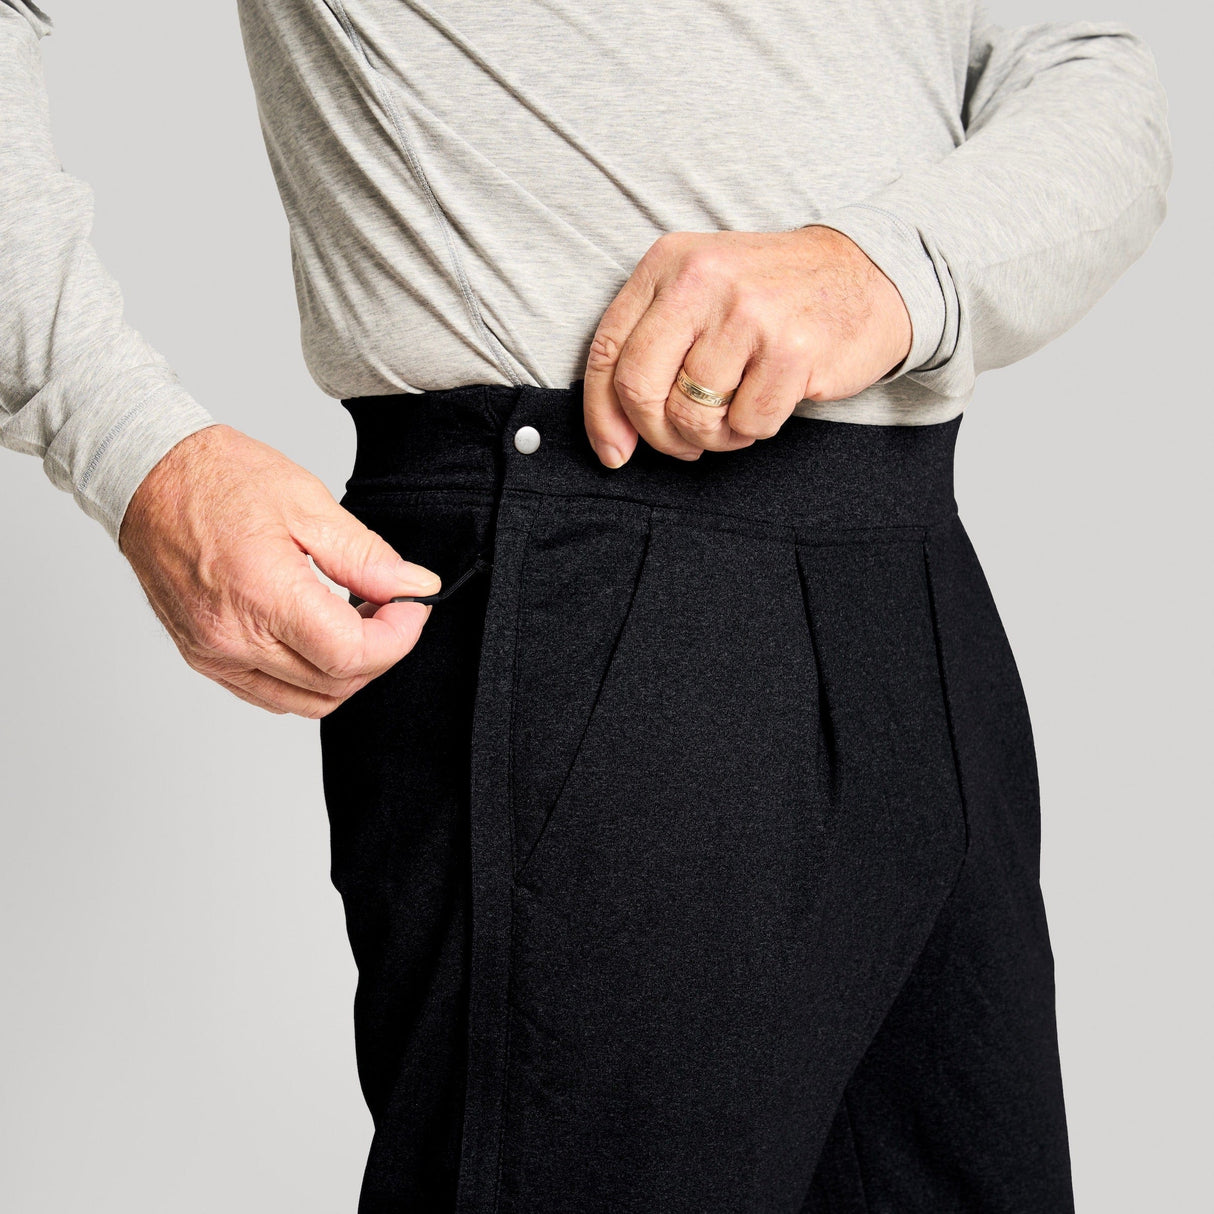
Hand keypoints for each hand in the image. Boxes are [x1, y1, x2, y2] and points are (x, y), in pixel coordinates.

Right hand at [118, 424, 441, 717]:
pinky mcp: (204, 657)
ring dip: (347, 672)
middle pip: (335, 685)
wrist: (147, 476)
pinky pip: (270, 694)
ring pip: (307, 701)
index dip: (398, 639)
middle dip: (381, 652)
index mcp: (261, 594)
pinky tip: (321, 636)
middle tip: (391, 606)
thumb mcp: (308, 503)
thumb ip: (366, 557)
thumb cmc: (218, 478)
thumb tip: (414, 587)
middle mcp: (232, 637)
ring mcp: (214, 653)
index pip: (351, 656)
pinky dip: (309, 679)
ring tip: (359, 621)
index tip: (412, 607)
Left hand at [582, 225, 912, 465]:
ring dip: (713, 435)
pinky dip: (754, 429)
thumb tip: (612, 438)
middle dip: (656, 433)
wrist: (868, 273)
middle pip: (639, 388)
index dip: (601, 415)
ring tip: (735, 412)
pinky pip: (746, 425)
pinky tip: (770, 400)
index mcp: (668, 261)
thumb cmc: (772, 296)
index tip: (613, 451)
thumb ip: (650, 345)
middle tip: (682, 441)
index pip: (606, 350)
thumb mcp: (701, 291)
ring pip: (691, 416)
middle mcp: (701, 280)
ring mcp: (747, 315)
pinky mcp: (790, 351)